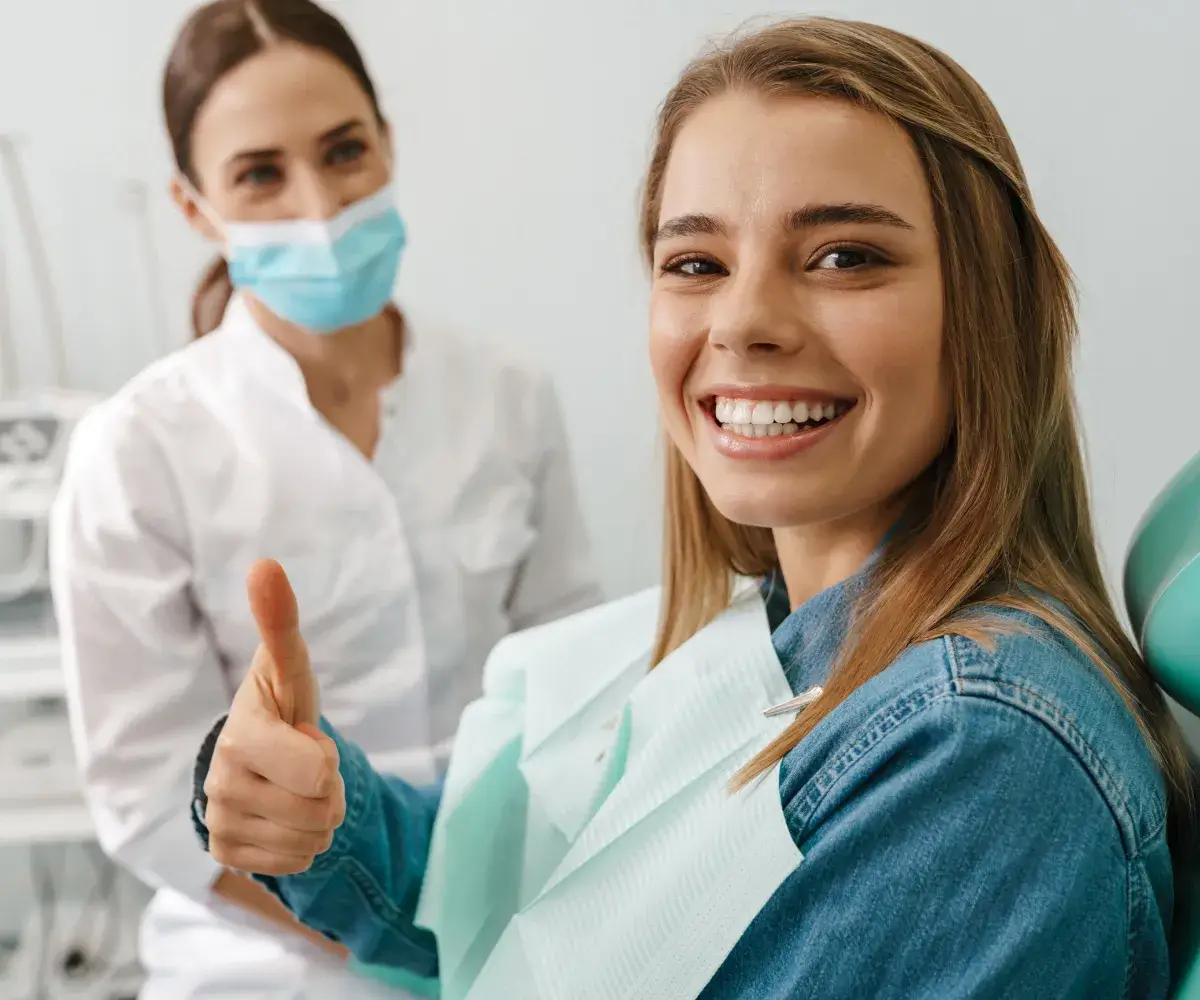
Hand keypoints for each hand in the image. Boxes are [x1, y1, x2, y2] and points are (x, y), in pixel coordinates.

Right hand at [204, 559, 345, 875]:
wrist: (249, 756)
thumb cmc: (279, 705)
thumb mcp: (288, 667)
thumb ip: (281, 621)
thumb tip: (265, 564)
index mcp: (241, 738)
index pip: (318, 774)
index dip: (326, 757)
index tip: (303, 736)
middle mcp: (222, 784)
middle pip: (322, 810)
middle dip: (328, 789)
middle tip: (304, 764)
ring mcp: (220, 822)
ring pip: (313, 839)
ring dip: (317, 816)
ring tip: (294, 787)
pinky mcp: (225, 854)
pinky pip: (297, 863)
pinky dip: (301, 843)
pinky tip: (281, 814)